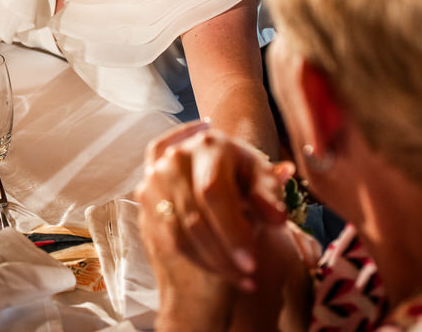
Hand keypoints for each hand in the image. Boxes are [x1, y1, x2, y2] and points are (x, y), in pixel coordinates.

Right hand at [136, 123, 288, 291]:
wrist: (208, 167)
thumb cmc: (241, 173)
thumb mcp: (261, 178)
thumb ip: (270, 195)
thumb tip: (277, 217)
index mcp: (208, 145)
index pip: (214, 192)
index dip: (231, 230)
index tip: (252, 263)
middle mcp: (175, 157)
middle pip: (195, 216)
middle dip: (223, 253)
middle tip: (248, 275)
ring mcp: (155, 178)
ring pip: (179, 232)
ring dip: (211, 261)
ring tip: (240, 277)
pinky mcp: (144, 198)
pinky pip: (168, 238)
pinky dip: (196, 259)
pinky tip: (219, 270)